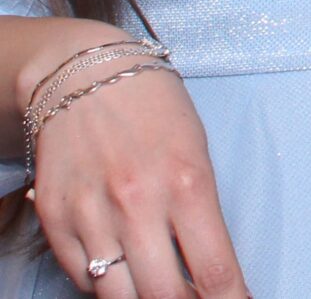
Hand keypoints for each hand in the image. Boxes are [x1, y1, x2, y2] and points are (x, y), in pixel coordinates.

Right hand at [19, 32, 245, 298]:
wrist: (85, 74)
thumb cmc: (155, 108)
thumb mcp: (198, 151)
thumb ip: (202, 210)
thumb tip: (209, 269)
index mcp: (189, 184)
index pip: (215, 272)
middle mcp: (139, 205)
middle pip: (166, 296)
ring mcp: (92, 215)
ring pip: (120, 298)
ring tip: (162, 291)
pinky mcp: (56, 220)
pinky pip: (82, 279)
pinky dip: (106, 285)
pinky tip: (123, 274)